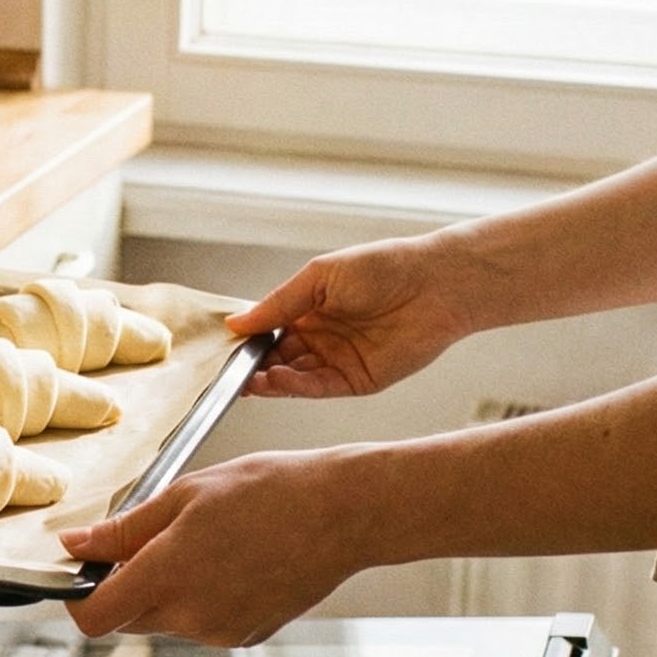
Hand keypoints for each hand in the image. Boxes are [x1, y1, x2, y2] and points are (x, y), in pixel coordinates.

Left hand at [59, 450, 369, 646]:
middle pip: (128, 617)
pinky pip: (203, 624)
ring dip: (169, 590)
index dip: (78, 599)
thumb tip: (74, 546)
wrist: (344, 512)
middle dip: (127, 585)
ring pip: (167, 619)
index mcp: (168, 574)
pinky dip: (204, 599)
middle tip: (159, 538)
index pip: (94, 618)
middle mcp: (192, 615)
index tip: (82, 574)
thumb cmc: (270, 490)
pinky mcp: (247, 637)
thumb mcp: (184, 494)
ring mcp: (221, 631)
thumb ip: (123, 530)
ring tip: (212, 542)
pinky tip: (236, 561)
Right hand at [229, 235, 481, 398]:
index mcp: (309, 310)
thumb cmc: (383, 267)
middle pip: (276, 359)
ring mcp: (337, 361)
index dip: (246, 341)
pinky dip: (292, 388)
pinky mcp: (356, 381)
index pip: (269, 331)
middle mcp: (321, 338)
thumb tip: (236, 323)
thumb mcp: (319, 277)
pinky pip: (317, 388)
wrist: (435, 285)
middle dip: (252, 366)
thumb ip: (278, 304)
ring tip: (244, 381)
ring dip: (268, 381)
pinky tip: (272, 382)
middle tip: (226, 372)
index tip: (221, 349)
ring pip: (293, 377)